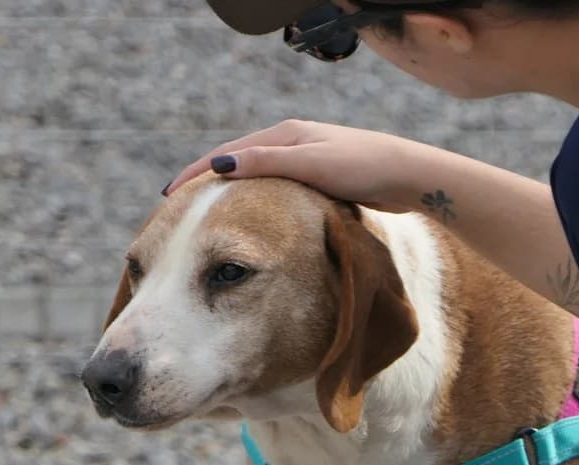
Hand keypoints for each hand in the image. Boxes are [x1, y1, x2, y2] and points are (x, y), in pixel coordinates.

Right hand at [164, 119, 434, 211]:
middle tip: (176, 205)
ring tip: (204, 212)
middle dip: (205, 180)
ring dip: (228, 191)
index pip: (228, 152)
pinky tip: (248, 216)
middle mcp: (291, 142)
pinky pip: (273, 187)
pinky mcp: (318, 177)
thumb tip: (220, 165)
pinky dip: (253, 198)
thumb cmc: (362, 168)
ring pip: (255, 175)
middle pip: (236, 161)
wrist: (407, 177)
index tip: (170, 194)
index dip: (197, 172)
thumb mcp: (310, 164)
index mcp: (284, 134)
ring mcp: (304, 159)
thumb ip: (266, 163)